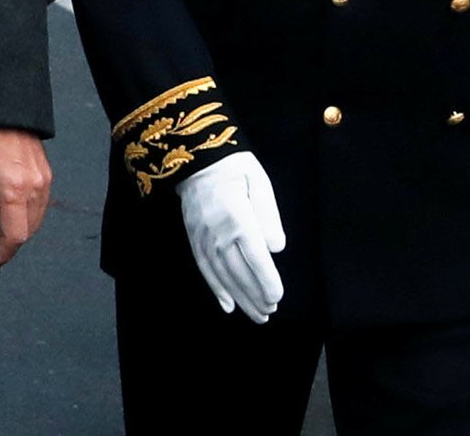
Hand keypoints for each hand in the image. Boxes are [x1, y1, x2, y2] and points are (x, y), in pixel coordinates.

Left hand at [0, 126, 50, 269]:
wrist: (0, 110)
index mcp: (13, 189)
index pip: (15, 236)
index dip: (3, 254)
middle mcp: (34, 187)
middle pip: (26, 232)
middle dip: (6, 241)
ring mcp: (44, 181)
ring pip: (35, 221)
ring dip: (15, 227)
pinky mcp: (47, 175)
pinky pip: (39, 205)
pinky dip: (23, 214)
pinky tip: (4, 206)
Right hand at [177, 151, 285, 320]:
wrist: (193, 155)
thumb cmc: (233, 166)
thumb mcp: (258, 181)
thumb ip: (268, 214)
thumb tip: (276, 248)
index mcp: (237, 218)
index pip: (255, 258)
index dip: (267, 281)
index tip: (277, 297)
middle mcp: (217, 232)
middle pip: (238, 272)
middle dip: (255, 296)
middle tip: (269, 312)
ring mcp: (202, 236)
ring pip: (221, 275)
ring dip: (239, 298)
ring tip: (255, 315)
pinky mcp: (192, 236)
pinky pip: (203, 267)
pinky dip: (215, 288)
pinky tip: (226, 304)